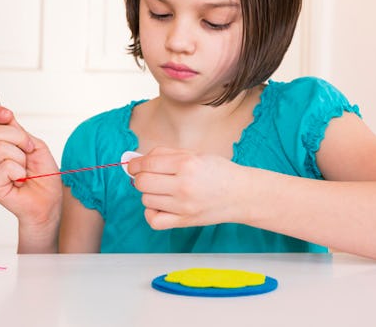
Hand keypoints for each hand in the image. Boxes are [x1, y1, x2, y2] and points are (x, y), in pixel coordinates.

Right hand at [0, 106, 61, 228]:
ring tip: (25, 171)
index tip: (7, 114)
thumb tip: (5, 116)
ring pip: (1, 148)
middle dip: (21, 139)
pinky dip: (19, 172)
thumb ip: (20, 132)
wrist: (49, 201)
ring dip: (21, 158)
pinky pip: (5, 166)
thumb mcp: (37, 147)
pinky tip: (21, 181)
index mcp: (2, 145)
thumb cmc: (44, 176)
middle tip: (30, 154)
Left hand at [126, 147, 244, 229]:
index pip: (147, 164)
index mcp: (186, 164)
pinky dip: (152, 213)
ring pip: (146, 200)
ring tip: (163, 189)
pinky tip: (160, 205)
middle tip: (149, 176)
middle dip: (141, 177)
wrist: (241, 194)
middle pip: (142, 182)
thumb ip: (166, 154)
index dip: (135, 164)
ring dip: (149, 194)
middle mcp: (183, 185)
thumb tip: (140, 159)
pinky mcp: (184, 221)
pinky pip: (154, 220)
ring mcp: (183, 206)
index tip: (134, 165)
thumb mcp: (195, 154)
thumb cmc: (220, 172)